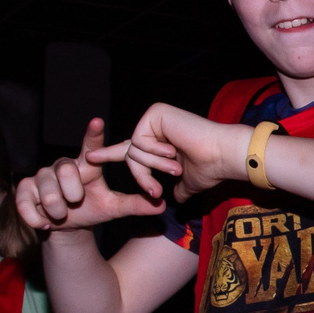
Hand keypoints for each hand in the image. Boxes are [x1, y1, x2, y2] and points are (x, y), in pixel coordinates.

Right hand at [16, 119, 165, 231]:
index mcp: (86, 166)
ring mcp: (42, 176)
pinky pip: (25, 201)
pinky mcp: (25, 190)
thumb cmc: (90, 209)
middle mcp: (62, 165)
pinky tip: (44, 222)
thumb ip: (134, 204)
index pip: (90, 146)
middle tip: (76, 201)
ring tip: (62, 214)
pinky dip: (35, 216)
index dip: (93, 134)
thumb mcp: (113, 208)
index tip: (98, 121)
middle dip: (71, 190)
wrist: (66, 226)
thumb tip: (161, 204)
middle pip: (65, 169)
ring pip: (46, 187)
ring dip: (56, 206)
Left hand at [90, 103, 239, 203]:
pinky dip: (153, 153)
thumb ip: (178, 187)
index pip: (132, 148)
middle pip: (130, 153)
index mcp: (162, 137)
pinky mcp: (156, 113)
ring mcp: (155, 117)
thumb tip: (177, 199)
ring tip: (175, 168)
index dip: (110, 154)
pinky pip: (139, 142)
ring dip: (153, 167)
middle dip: (140, 174)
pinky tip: (172, 152)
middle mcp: (156, 123)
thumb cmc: (211, 168)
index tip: (90, 158)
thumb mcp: (189, 182)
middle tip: (155, 190)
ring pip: (134, 151)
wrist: (223, 156)